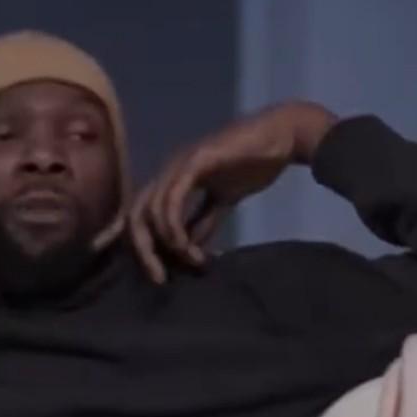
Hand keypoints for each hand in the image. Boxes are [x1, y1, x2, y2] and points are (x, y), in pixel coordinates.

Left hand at [128, 101, 337, 282]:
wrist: (280, 137)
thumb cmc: (253, 164)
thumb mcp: (224, 200)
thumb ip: (204, 222)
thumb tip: (190, 250)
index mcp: (172, 178)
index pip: (141, 213)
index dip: (141, 243)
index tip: (158, 272)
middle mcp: (168, 170)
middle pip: (136, 213)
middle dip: (143, 250)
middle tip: (161, 278)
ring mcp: (179, 164)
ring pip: (151, 209)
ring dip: (167, 242)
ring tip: (191, 261)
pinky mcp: (195, 161)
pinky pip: (173, 198)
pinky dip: (175, 226)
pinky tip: (189, 245)